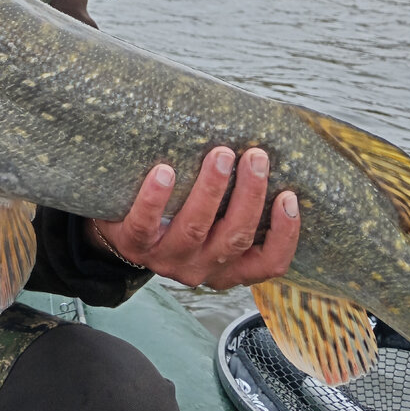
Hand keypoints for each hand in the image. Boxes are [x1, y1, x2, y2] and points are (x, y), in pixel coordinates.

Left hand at [89, 147, 299, 289]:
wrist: (120, 233)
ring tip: (219, 154)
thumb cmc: (178, 215)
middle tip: (256, 156)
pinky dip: (156, 197)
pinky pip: (145, 223)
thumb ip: (234, 200)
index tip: (289, 196)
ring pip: (194, 228)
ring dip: (210, 190)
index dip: (284, 235)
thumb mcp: (212, 220)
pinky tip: (164, 171)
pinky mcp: (134, 243)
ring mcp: (167, 258)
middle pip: (234, 237)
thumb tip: (263, 144)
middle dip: (249, 195)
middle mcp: (202, 266)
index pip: (268, 263)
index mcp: (228, 264)